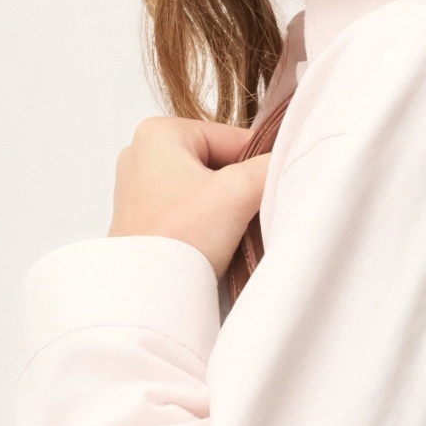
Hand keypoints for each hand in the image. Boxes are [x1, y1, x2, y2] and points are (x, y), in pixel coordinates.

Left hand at [108, 117, 271, 271]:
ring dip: (226, 208)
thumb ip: (268, 168)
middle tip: (251, 213)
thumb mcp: (238, 193)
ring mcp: (138, 188)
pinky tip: (214, 242)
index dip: (259, 163)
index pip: (231, 138)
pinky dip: (206, 223)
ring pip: (204, 189)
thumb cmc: (181, 237)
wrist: (148, 292)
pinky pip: (188, 210)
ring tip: (233, 231)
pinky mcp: (141, 219)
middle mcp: (141, 154)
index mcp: (158, 132)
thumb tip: (287, 160)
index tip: (273, 187)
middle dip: (240, 188)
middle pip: (217, 163)